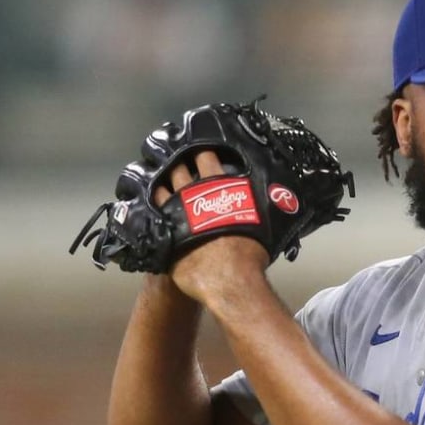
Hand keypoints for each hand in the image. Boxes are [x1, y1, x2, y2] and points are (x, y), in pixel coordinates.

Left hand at [156, 151, 269, 304]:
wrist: (225, 278)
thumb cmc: (249, 253)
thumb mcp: (264, 224)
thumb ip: (261, 208)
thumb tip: (279, 201)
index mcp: (218, 186)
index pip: (207, 158)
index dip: (203, 151)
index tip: (200, 146)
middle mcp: (192, 194)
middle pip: (180, 169)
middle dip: (177, 161)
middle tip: (174, 154)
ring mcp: (173, 213)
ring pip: (161, 188)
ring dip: (159, 182)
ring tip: (157, 177)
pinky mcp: (163, 233)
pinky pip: (151, 215)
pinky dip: (149, 208)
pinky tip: (146, 206)